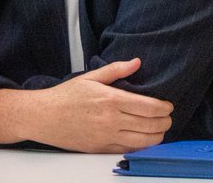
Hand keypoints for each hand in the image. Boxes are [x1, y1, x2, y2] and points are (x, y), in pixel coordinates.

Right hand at [0, 58, 172, 152]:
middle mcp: (112, 120)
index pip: (148, 107)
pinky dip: (142, 146)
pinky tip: (145, 140)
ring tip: (161, 129)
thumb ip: (116, 70)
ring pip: (143, 141)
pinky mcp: (102, 149)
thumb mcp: (90, 77)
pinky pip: (129, 150)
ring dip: (158, 136)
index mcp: (111, 99)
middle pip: (150, 125)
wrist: (44, 117)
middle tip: (168, 117)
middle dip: (165, 122)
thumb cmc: (65, 96)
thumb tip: (137, 62)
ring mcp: (107, 137)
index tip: (168, 105)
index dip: (164, 108)